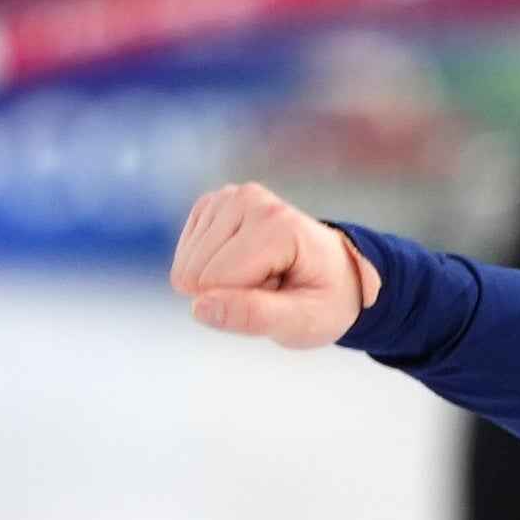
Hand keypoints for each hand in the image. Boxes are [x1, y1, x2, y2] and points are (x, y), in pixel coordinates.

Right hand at [170, 182, 376, 346]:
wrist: (335, 274)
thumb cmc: (324, 299)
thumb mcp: (303, 322)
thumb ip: (254, 316)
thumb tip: (199, 308)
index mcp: (276, 223)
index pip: (216, 281)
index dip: (243, 302)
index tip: (282, 292)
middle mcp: (247, 199)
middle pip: (197, 273)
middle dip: (231, 292)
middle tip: (273, 285)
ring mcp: (226, 198)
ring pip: (187, 267)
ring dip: (223, 282)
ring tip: (264, 274)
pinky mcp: (210, 205)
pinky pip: (185, 256)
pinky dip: (212, 269)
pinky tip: (244, 263)